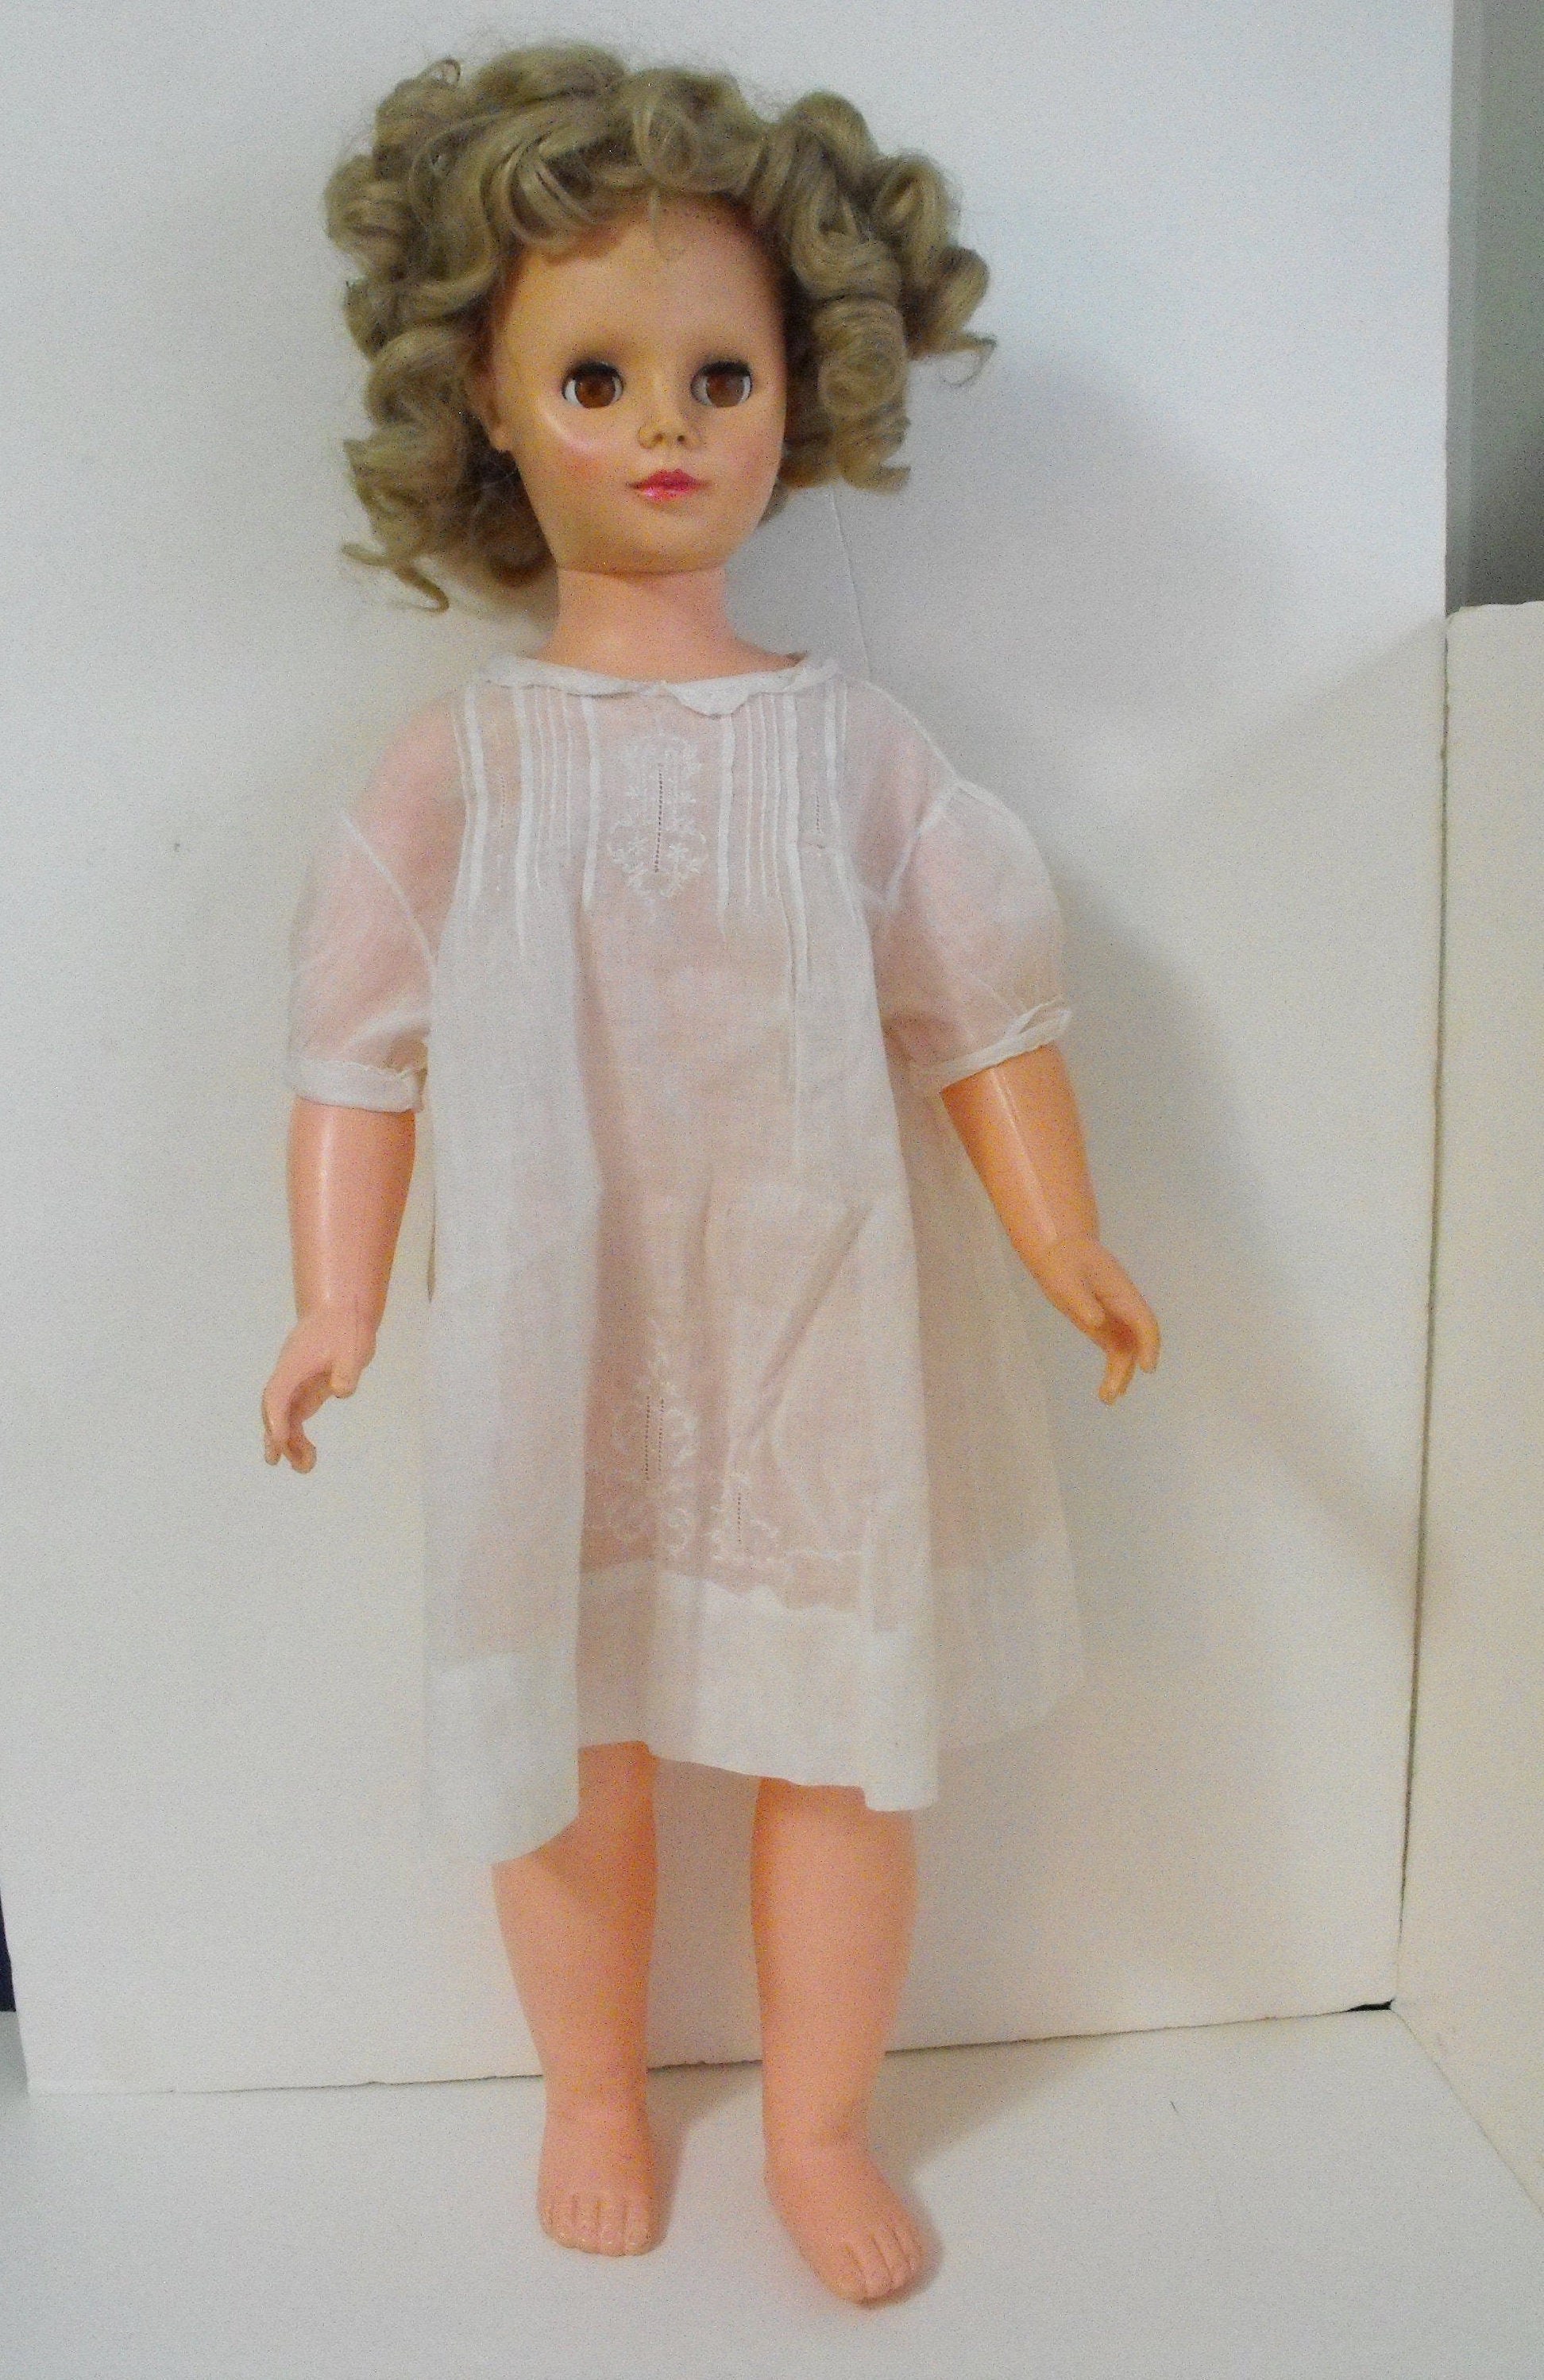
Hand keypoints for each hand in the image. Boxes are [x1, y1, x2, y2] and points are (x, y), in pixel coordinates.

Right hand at [261, 1305, 377, 1471]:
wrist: (341, 1309)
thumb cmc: (346, 1327)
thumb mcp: (353, 1348)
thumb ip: (347, 1371)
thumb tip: (340, 1390)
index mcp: (294, 1365)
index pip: (277, 1395)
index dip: (275, 1419)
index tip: (279, 1441)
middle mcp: (288, 1376)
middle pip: (274, 1410)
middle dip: (277, 1436)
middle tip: (283, 1461)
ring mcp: (294, 1383)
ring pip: (283, 1416)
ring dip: (288, 1442)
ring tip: (305, 1467)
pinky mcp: (305, 1389)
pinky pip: (295, 1415)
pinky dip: (297, 1435)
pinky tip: (308, 1453)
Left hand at [1031, 1233, 1159, 1402]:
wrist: (1061, 1251)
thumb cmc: (1064, 1261)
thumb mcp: (1067, 1279)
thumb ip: (1082, 1300)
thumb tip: (1096, 1322)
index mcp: (1122, 1294)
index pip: (1143, 1321)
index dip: (1149, 1343)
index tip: (1147, 1366)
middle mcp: (1125, 1309)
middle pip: (1136, 1341)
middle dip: (1129, 1367)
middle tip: (1114, 1392)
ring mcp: (1116, 1319)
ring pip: (1127, 1350)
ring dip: (1121, 1374)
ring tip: (1107, 1398)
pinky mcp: (1105, 1327)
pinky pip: (1116, 1352)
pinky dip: (1114, 1370)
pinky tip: (1106, 1391)